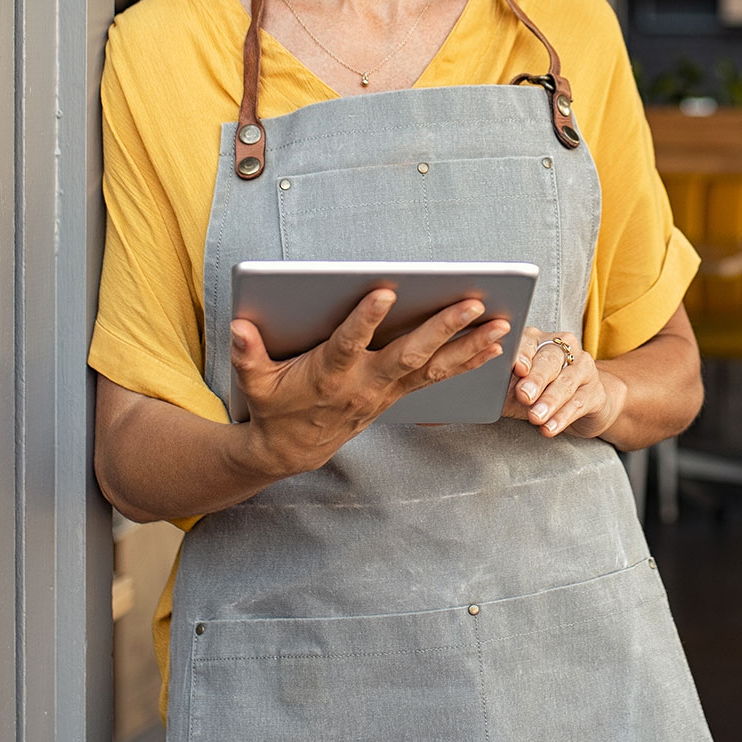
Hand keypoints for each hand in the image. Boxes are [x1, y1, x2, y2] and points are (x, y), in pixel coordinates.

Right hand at [230, 288, 509, 474]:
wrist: (293, 450)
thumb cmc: (274, 405)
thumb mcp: (254, 382)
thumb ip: (248, 354)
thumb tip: (239, 327)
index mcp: (329, 374)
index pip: (348, 343)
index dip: (365, 320)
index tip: (385, 291)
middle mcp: (366, 383)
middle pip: (409, 353)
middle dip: (442, 328)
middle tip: (472, 302)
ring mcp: (387, 390)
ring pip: (435, 366)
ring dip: (470, 345)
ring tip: (502, 324)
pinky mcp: (400, 393)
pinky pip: (440, 376)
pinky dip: (468, 361)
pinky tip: (495, 345)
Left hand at [504, 327, 626, 439]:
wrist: (581, 403)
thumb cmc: (540, 392)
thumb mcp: (517, 387)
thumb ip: (502, 385)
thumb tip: (479, 392)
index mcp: (539, 340)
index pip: (529, 341)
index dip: (523, 354)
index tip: (517, 369)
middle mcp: (564, 347)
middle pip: (550, 359)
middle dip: (536, 379)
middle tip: (524, 395)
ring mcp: (583, 367)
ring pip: (566, 381)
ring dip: (549, 401)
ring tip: (536, 417)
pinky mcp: (596, 391)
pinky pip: (579, 403)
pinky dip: (562, 417)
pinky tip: (550, 428)